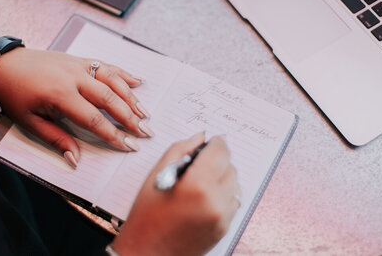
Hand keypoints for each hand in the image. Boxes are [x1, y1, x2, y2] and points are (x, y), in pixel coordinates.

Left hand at [0, 47, 153, 166]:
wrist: (5, 65)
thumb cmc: (15, 95)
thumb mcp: (30, 122)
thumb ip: (57, 139)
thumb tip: (76, 159)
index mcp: (60, 94)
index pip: (94, 119)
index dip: (113, 135)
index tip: (128, 146)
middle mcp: (74, 77)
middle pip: (110, 99)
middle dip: (130, 118)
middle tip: (146, 132)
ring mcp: (79, 65)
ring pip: (113, 81)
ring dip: (132, 97)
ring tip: (146, 113)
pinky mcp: (81, 59)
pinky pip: (107, 65)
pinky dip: (124, 73)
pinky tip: (138, 81)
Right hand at [111, 132, 240, 255]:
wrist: (147, 253)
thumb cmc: (146, 215)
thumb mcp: (157, 174)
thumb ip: (181, 149)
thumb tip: (201, 136)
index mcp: (197, 185)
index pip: (221, 152)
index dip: (217, 143)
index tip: (213, 141)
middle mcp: (216, 201)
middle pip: (231, 167)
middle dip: (218, 161)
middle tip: (199, 165)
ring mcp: (222, 217)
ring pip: (235, 185)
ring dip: (222, 178)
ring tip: (200, 184)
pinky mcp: (225, 229)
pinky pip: (233, 202)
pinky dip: (223, 195)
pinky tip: (203, 198)